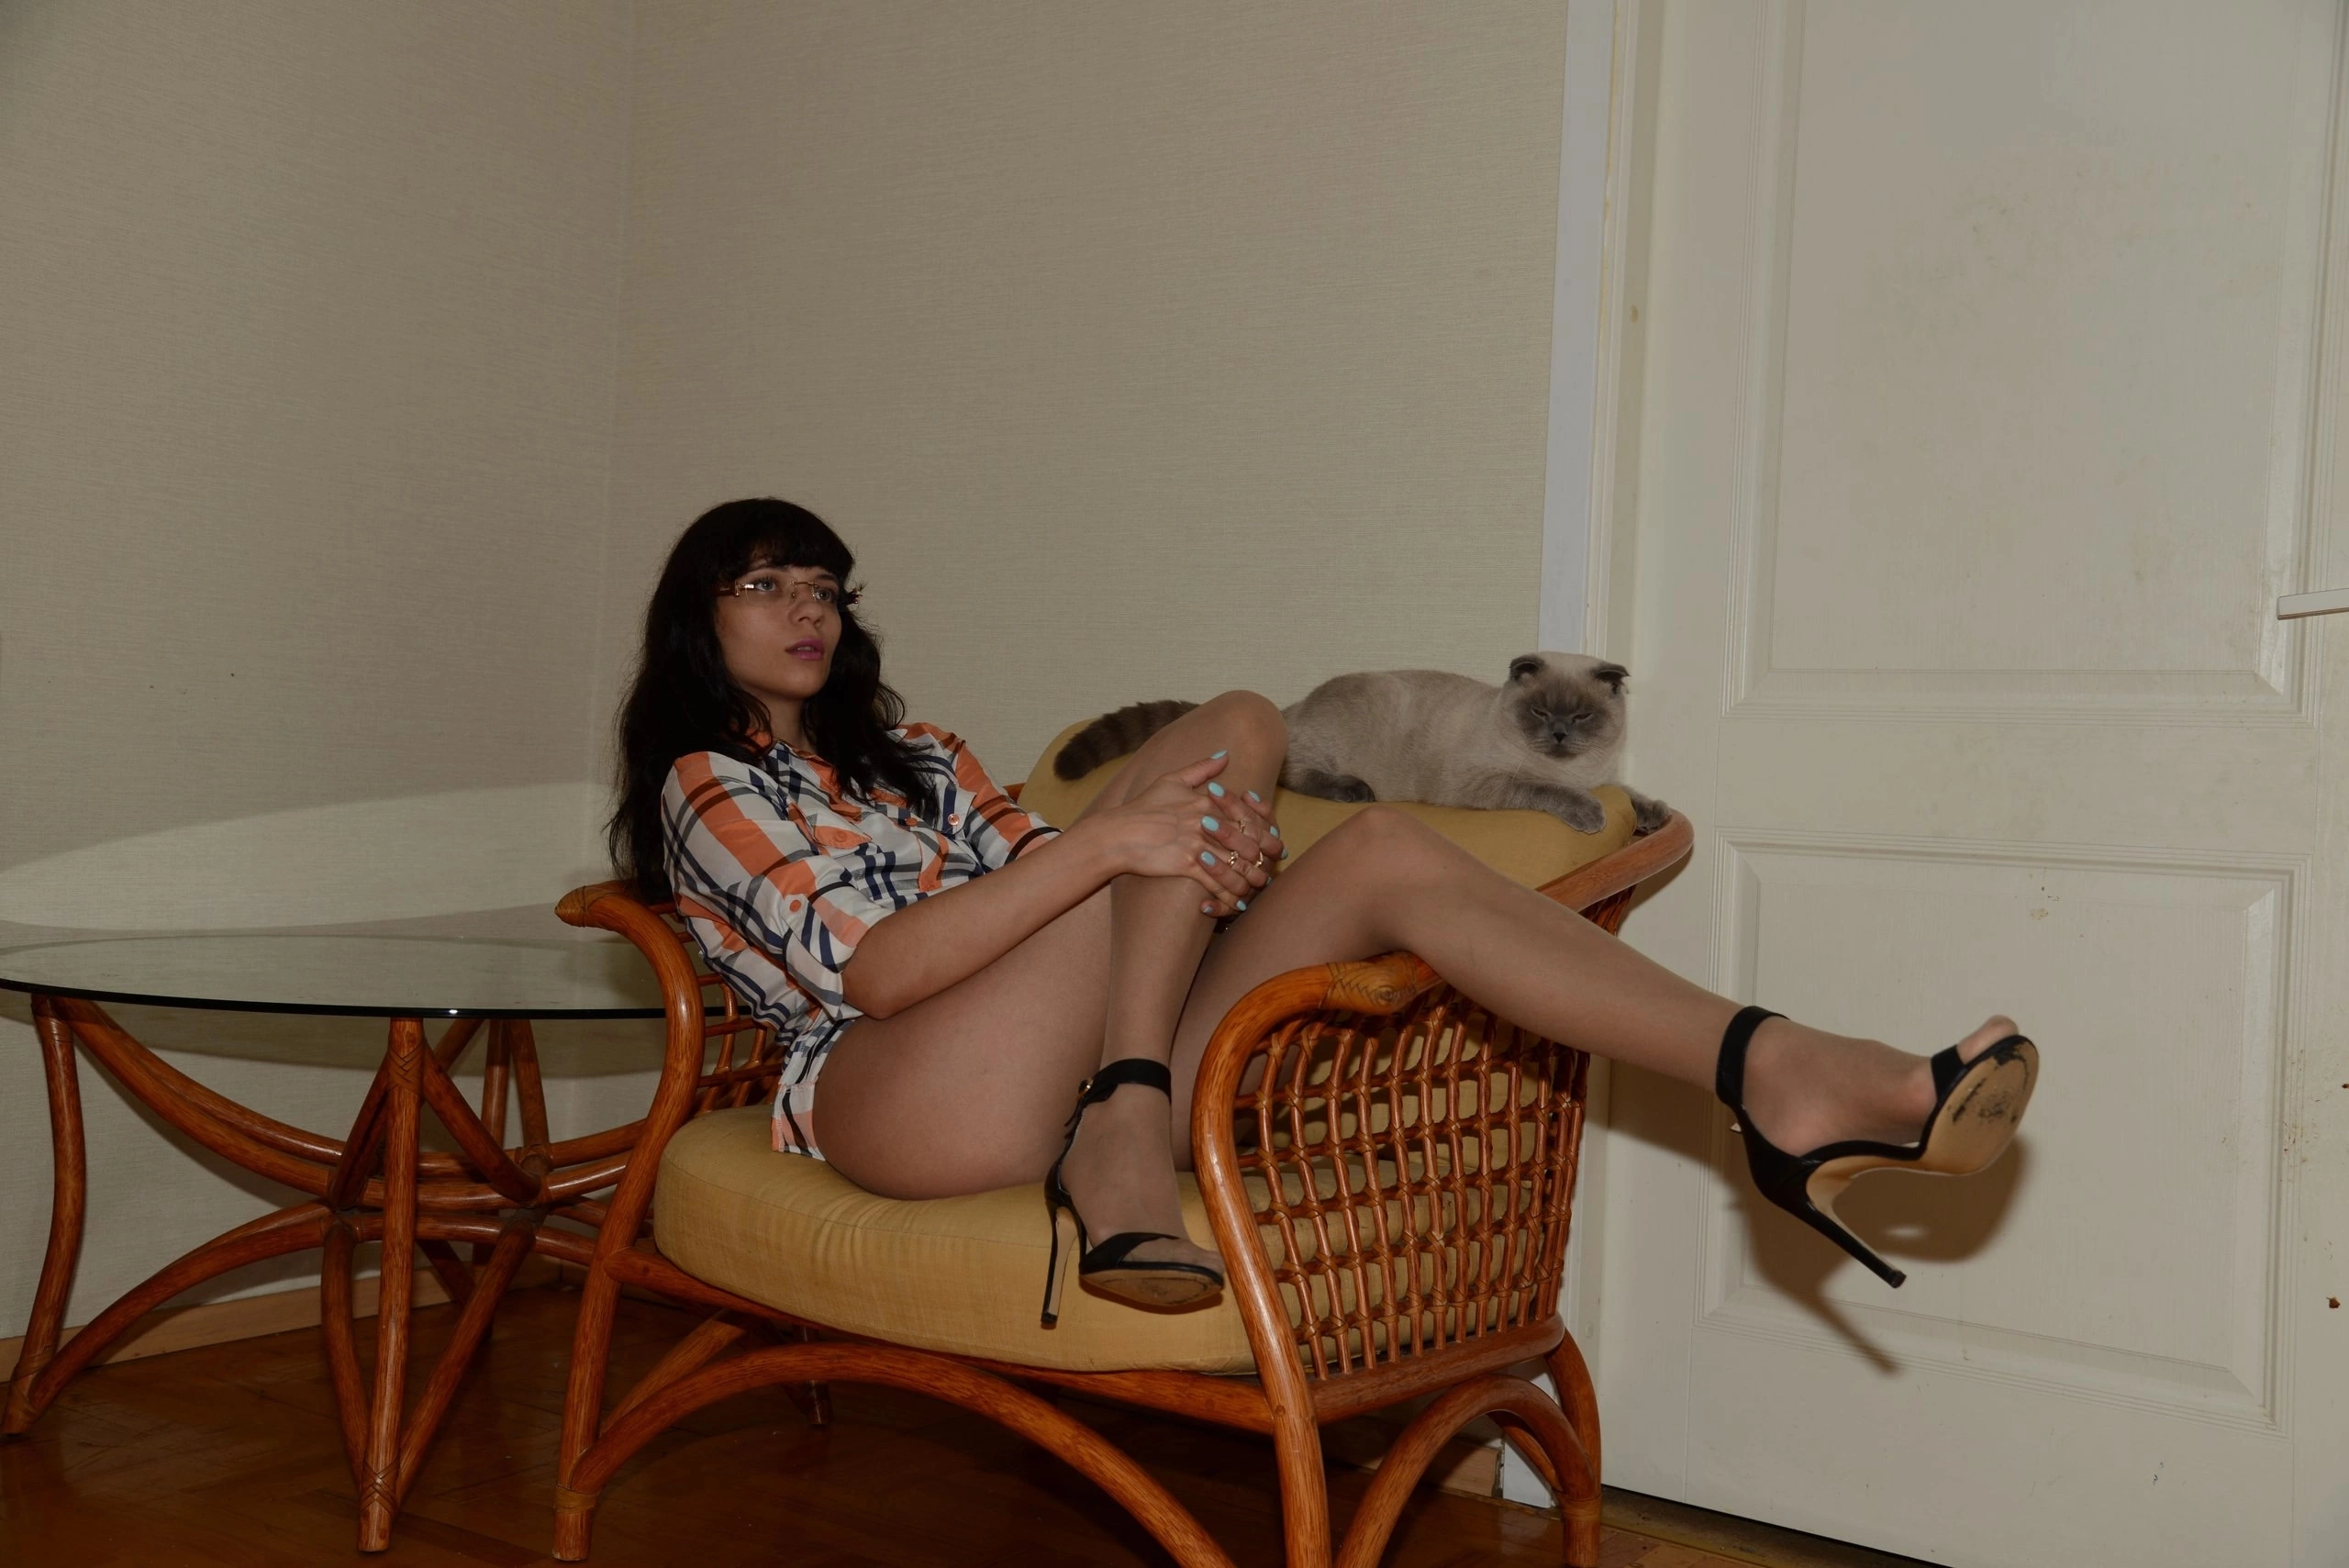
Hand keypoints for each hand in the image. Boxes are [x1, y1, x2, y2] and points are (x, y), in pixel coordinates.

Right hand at [1093, 755, 1275, 915]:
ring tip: (1254, 890)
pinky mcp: (1187, 864)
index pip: (1249, 817)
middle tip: (1268, 872)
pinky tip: (1236, 905)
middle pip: (1249, 843)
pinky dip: (1229, 897)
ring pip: (1237, 866)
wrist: (1118, 833)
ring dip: (1249, 882)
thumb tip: (1224, 754)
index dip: (1266, 833)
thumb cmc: (1142, 807)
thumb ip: (1201, 768)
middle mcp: (1208, 822)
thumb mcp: (1171, 780)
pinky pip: (1217, 883)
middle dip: (1264, 861)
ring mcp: (1198, 844)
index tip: (1273, 845)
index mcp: (1209, 802)